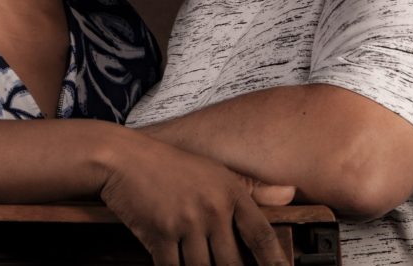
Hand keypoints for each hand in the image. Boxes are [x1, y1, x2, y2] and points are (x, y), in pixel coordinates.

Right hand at [100, 135, 292, 265]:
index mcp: (229, 192)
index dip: (274, 261)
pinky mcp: (160, 234)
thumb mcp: (215, 170)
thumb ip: (251, 187)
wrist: (123, 158)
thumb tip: (289, 192)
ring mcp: (186, 222)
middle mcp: (212, 208)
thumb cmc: (169, 165)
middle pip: (232, 264)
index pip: (260, 235)